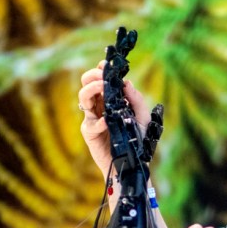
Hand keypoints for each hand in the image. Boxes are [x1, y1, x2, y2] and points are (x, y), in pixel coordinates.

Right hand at [77, 61, 151, 179]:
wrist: (134, 162)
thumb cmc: (137, 139)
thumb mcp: (143, 118)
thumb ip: (137, 100)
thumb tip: (126, 83)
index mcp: (110, 100)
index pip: (100, 80)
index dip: (101, 70)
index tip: (106, 64)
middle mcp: (99, 107)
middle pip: (86, 84)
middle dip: (92, 76)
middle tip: (102, 76)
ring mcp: (92, 119)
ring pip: (83, 98)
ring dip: (91, 89)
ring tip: (102, 87)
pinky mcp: (90, 134)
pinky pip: (90, 124)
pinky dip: (99, 121)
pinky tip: (107, 122)